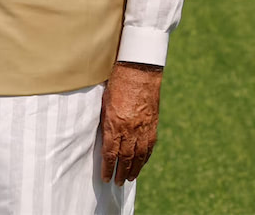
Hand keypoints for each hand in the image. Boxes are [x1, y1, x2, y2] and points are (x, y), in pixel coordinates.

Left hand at [100, 61, 162, 184]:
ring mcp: (143, 128)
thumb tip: (102, 137)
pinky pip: (149, 146)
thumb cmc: (116, 84)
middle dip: (120, 172)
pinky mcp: (152, 124)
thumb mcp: (104, 103)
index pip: (111, 153)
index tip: (105, 177)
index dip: (108, 168)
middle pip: (126, 157)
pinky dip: (145, 157)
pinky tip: (141, 163)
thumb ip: (105, 121)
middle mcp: (130, 129)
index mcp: (115, 124)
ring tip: (129, 178)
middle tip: (117, 182)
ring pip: (139, 155)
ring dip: (134, 169)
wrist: (139, 72)